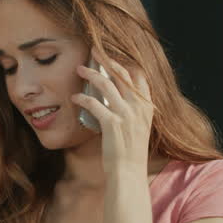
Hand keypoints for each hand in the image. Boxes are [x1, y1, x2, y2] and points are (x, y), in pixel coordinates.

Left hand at [71, 46, 153, 169]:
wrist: (129, 172)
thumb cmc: (131, 152)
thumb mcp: (139, 127)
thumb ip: (134, 110)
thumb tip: (119, 97)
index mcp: (147, 106)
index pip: (138, 76)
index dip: (124, 63)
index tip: (112, 56)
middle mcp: (138, 107)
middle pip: (122, 73)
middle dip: (106, 59)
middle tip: (94, 50)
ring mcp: (126, 114)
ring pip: (106, 84)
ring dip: (91, 73)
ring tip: (79, 68)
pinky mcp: (112, 123)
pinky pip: (94, 104)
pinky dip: (82, 98)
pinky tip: (75, 97)